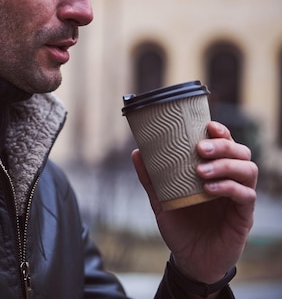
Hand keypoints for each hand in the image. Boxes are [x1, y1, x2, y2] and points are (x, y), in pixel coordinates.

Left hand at [132, 121, 257, 286]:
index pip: (226, 144)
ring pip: (248, 170)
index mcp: (214, 172)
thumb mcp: (161, 200)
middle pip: (241, 152)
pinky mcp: (243, 217)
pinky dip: (229, 187)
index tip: (207, 125)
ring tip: (201, 170)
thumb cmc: (180, 226)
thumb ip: (151, 178)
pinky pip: (245, 196)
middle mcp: (230, 181)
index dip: (221, 132)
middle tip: (200, 148)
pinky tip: (210, 189)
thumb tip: (137, 152)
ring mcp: (238, 199)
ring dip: (226, 165)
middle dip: (223, 145)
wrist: (189, 260)